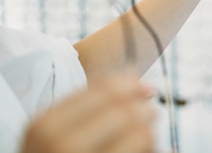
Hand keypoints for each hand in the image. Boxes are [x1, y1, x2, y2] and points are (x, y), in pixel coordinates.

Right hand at [21, 73, 156, 152]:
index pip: (104, 88)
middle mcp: (61, 145)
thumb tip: (138, 79)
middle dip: (145, 110)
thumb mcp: (58, 132)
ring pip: (141, 134)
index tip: (148, 89)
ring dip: (150, 134)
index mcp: (46, 125)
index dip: (133, 84)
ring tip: (144, 142)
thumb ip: (90, 105)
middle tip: (151, 116)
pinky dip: (153, 150)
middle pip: (126, 109)